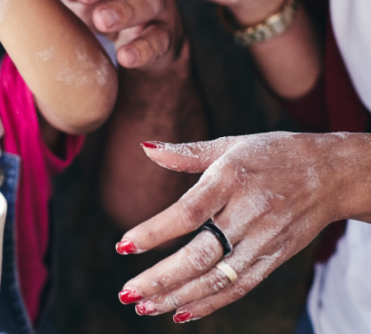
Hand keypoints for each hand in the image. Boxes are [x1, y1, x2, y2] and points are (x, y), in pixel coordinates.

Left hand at [115, 132, 367, 322]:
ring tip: (143, 306)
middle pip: (200, 254)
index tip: (123, 246)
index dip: (155, 232)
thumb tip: (145, 148)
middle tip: (126, 292)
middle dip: (160, 278)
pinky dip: (210, 303)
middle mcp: (248, 213)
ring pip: (217, 278)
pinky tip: (181, 312)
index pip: (187, 212)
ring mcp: (264, 240)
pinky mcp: (275, 258)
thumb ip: (186, 152)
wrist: (332, 173)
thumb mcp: (231, 144)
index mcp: (231, 179)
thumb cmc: (273, 153)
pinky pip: (240, 287)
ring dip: (177, 296)